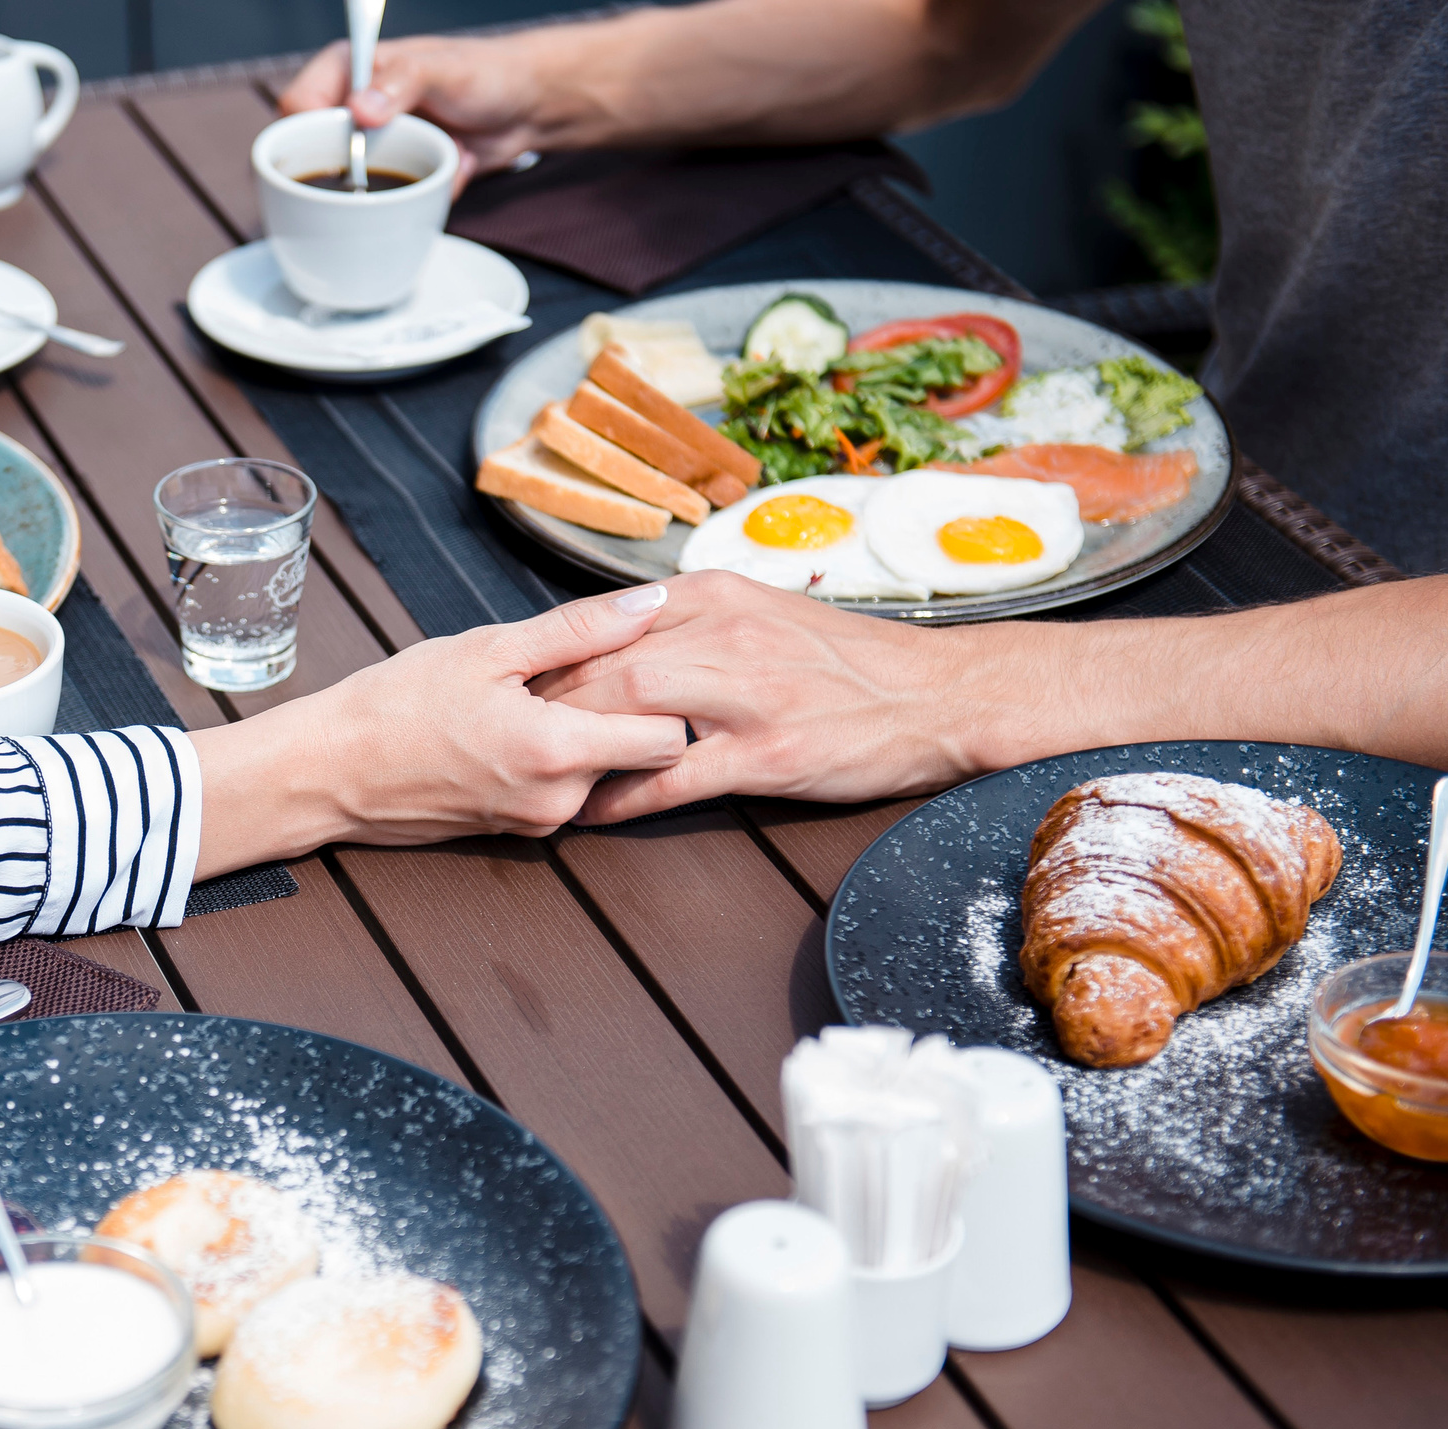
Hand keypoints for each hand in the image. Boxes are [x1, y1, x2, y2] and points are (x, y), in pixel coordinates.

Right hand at [191, 586, 687, 874]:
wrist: (330, 772)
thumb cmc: (398, 704)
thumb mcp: (489, 649)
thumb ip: (580, 629)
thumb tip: (650, 601)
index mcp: (559, 752)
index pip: (670, 739)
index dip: (665, 696)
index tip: (641, 662)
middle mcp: (559, 802)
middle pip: (639, 755)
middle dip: (621, 711)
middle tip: (572, 670)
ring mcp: (539, 824)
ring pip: (601, 771)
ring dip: (585, 733)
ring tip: (532, 696)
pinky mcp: (518, 833)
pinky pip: (564, 789)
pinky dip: (554, 756)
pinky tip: (511, 725)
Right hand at [278, 34, 552, 188]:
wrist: (527, 106)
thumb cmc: (484, 72)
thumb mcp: (442, 70)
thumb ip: (401, 82)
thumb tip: (361, 109)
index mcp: (348, 70)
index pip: (298, 108)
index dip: (306, 138)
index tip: (339, 158)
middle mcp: (351, 108)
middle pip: (315, 155)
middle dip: (353, 175)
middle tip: (389, 174)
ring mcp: (372, 145)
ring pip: (351, 189)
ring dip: (393, 191)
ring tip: (433, 163)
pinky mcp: (394, 175)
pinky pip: (386, 204)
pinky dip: (416, 200)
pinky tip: (445, 175)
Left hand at [531, 570, 1033, 817]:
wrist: (943, 694)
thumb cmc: (853, 661)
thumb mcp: (771, 611)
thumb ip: (701, 616)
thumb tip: (630, 630)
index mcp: (721, 597)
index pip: (611, 620)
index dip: (556, 653)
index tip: (515, 680)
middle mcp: (727, 636)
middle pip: (605, 665)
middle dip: (547, 702)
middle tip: (505, 732)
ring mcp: (747, 697)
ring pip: (629, 713)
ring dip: (574, 743)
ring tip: (534, 771)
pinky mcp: (767, 754)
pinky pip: (672, 779)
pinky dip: (621, 797)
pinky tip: (589, 812)